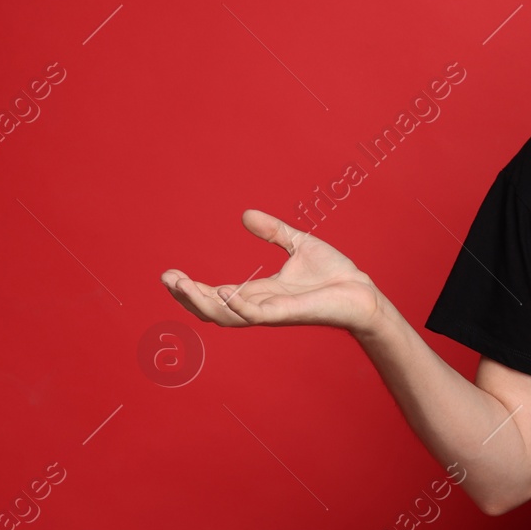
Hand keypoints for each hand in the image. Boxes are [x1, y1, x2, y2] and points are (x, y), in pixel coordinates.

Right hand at [160, 209, 382, 336]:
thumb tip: (245, 214)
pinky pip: (256, 314)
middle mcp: (260, 306)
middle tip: (168, 278)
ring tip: (182, 285)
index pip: (215, 294)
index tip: (170, 274)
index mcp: (258, 292)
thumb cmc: (334, 274)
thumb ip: (273, 232)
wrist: (363, 291)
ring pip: (226, 315)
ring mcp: (272, 312)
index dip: (191, 287)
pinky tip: (223, 292)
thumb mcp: (298, 244)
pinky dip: (237, 305)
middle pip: (211, 309)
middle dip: (186, 296)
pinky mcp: (288, 314)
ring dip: (202, 302)